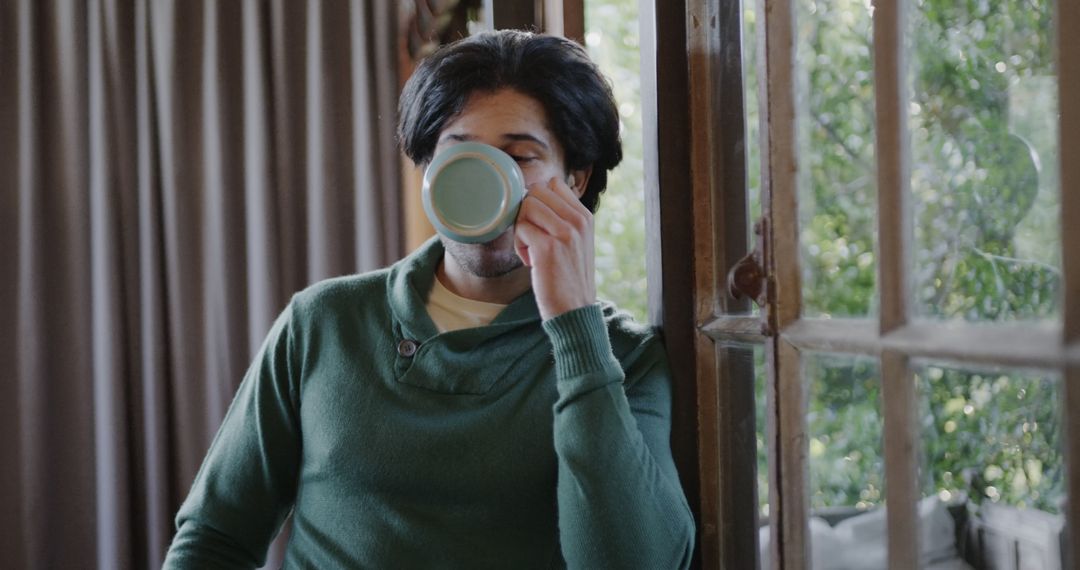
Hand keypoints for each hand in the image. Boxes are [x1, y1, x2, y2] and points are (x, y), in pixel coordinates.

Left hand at [514, 176, 595, 320]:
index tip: (540, 223)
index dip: (539, 201)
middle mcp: (577, 220)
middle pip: (537, 192)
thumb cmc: (568, 277)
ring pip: (526, 207)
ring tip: (532, 250)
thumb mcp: (576, 241)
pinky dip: (520, 246)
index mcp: (584, 216)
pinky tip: (531, 262)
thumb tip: (534, 197)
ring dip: (522, 228)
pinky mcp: (547, 247)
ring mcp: (564, 232)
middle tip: (533, 237)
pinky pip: (521, 229)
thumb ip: (563, 218)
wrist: (574, 310)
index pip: (554, 184)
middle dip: (527, 213)